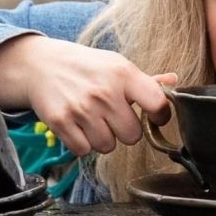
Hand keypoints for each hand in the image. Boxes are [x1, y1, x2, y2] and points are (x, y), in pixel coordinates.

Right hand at [0, 34, 176, 156]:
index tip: (153, 115)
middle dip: (125, 130)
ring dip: (103, 138)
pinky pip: (83, 150)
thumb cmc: (86, 67)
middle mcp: (104, 92)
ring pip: (108, 146)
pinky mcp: (61, 122)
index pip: (158, 104)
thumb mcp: (117, 65)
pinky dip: (82, 143)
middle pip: (132, 136)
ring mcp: (82, 108)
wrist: (41, 65)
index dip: (160, 115)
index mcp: (123, 74)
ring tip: (94, 120)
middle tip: (114, 117)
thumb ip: (146, 80)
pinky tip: (79, 126)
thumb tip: (174, 82)